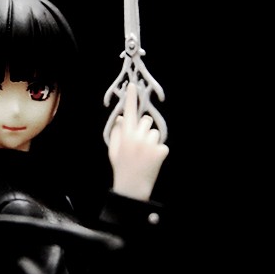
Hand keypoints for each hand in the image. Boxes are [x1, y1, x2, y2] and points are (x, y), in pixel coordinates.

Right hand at [108, 82, 168, 200]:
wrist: (132, 188)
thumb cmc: (121, 167)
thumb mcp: (113, 150)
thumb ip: (117, 132)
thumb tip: (122, 118)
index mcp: (125, 135)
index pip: (129, 112)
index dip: (131, 98)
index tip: (133, 85)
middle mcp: (138, 137)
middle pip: (146, 120)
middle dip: (144, 127)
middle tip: (139, 142)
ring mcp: (150, 144)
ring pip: (155, 132)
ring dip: (151, 140)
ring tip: (144, 154)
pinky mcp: (161, 152)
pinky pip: (162, 144)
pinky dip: (158, 151)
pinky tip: (151, 161)